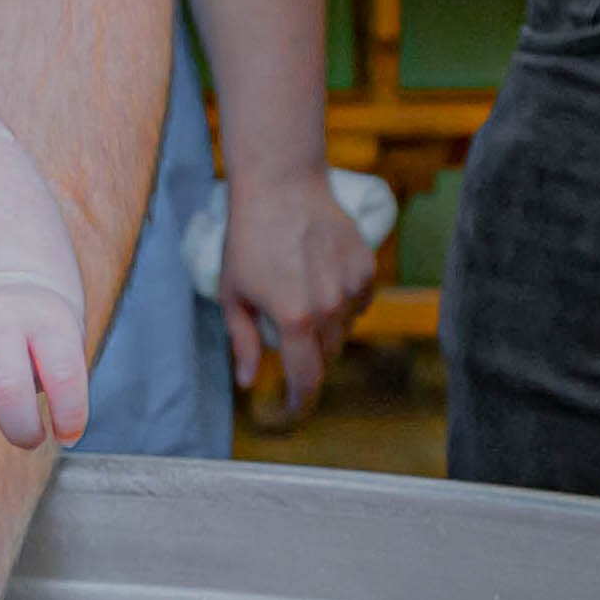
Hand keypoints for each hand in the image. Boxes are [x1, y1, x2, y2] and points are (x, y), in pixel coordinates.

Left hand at [218, 171, 374, 419]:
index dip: (300, 402)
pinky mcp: (367, 269)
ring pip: (343, 330)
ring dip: (323, 327)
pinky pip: (357, 303)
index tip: (292, 412)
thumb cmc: (248, 241)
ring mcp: (353, 287)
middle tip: (283, 332)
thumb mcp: (233, 294)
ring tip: (297, 290)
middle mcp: (330, 307)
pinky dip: (341, 302)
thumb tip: (247, 381)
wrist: (282, 188)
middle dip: (306, 356)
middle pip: (326, 356)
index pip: (305, 378)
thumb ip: (243, 342)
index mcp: (294, 318)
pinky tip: (319, 276)